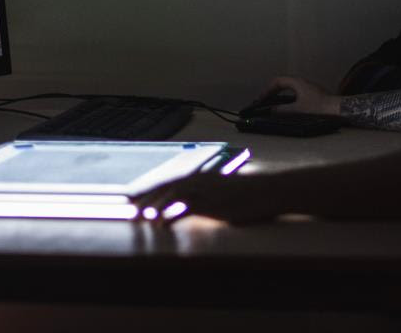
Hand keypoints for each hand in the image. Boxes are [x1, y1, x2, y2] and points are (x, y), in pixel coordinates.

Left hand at [133, 171, 292, 224]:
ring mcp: (207, 190)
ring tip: (140, 218)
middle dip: (146, 198)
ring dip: (155, 206)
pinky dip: (171, 215)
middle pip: (166, 186)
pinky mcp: (214, 203)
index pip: (169, 181)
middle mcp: (201, 179)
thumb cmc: (250, 193)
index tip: (133, 197)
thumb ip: (208, 193)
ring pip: (173, 195)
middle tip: (129, 210)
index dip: (150, 189)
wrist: (271, 190)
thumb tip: (193, 202)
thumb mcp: (225, 191)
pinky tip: (161, 224)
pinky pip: (187, 208)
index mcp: (202, 175)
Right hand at [254, 76, 340, 115]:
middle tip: (264, 101)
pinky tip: (286, 108)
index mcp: (297, 82)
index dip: (267, 89)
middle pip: (282, 83)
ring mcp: (308, 88)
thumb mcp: (297, 110)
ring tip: (272, 104)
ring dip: (279, 95)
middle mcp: (302, 83)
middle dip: (272, 91)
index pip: (277, 81)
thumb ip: (282, 110)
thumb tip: (272, 110)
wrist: (338, 110)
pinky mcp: (312, 95)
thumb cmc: (319, 107)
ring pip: (289, 88)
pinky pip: (295, 93)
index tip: (261, 99)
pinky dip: (287, 99)